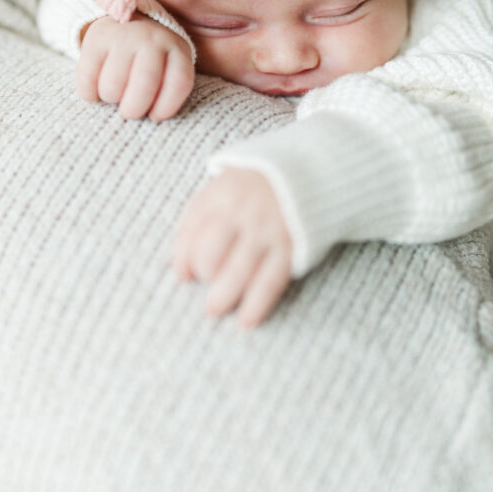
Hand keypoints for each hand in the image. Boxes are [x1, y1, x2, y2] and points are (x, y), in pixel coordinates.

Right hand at [77, 14, 194, 121]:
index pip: (179, 82)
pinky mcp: (96, 39)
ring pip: (112, 86)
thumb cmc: (151, 59)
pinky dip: (89, 94)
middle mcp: (152, 39)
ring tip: (114, 93)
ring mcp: (123, 36)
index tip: (154, 116)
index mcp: (176, 49)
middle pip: (145, 84)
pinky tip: (95, 90)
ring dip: (110, 98)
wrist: (126, 21)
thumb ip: (169, 90)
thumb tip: (153, 117)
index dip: (166, 107)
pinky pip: (87, 79)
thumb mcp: (170, 68)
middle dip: (134, 109)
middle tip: (129, 112)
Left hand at [173, 168, 292, 327]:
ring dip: (222, 296)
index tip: (183, 274)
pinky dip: (257, 304)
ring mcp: (268, 229)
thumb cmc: (257, 186)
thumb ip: (202, 216)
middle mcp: (243, 210)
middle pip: (210, 252)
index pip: (192, 228)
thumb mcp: (226, 185)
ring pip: (237, 271)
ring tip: (214, 309)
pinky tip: (246, 320)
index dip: (183, 256)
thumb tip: (181, 267)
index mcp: (222, 191)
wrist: (311, 171)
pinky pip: (270, 280)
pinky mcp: (291, 246)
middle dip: (204, 273)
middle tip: (206, 284)